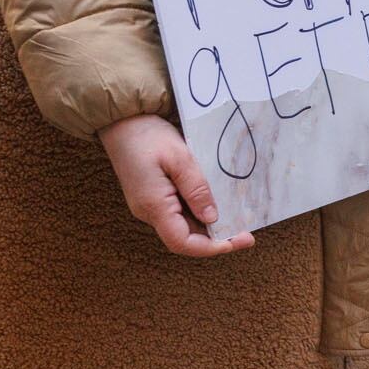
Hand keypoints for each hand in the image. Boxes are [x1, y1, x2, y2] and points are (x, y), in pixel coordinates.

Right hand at [98, 114, 253, 256]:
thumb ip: (196, 189)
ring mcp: (150, 205)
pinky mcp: (153, 196)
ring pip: (183, 226)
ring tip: (238, 218)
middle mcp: (149, 212)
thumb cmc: (147, 136)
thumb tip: (212, 218)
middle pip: (185, 238)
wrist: (121, 121)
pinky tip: (218, 203)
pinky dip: (200, 213)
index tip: (239, 240)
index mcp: (153, 206)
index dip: (212, 247)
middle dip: (216, 239)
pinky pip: (179, 213)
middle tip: (247, 232)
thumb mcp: (179, 158)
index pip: (182, 243)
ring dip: (209, 227)